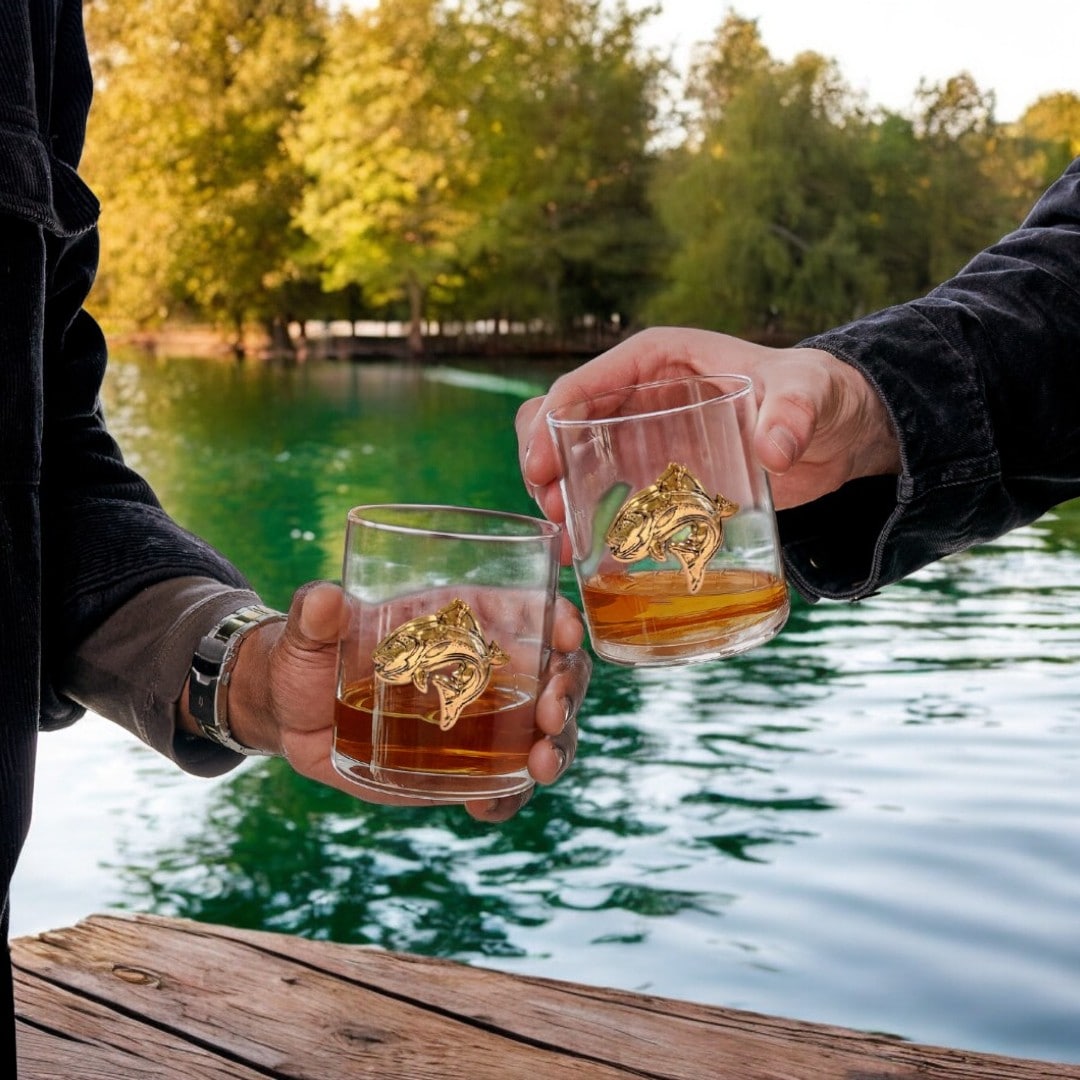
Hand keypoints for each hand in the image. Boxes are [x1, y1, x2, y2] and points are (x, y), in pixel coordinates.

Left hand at [227, 582, 587, 821]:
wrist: (294, 714)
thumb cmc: (308, 657)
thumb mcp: (308, 634)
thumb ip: (315, 618)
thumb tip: (322, 600)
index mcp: (462, 618)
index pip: (529, 610)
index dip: (559, 618)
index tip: (564, 634)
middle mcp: (485, 666)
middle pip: (553, 673)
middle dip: (567, 691)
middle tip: (551, 715)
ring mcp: (481, 718)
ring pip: (545, 730)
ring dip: (557, 747)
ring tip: (540, 767)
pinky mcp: (464, 763)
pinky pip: (505, 782)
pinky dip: (507, 797)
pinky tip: (487, 808)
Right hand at [516, 327, 900, 530]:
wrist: (836, 434)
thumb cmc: (819, 395)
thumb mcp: (808, 395)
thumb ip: (793, 414)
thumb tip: (773, 450)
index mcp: (656, 359)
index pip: (584, 384)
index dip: (550, 423)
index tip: (542, 468)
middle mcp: (638, 394)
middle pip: (562, 422)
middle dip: (543, 463)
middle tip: (553, 511)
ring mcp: (642, 436)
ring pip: (573, 459)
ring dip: (558, 495)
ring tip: (565, 541)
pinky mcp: (655, 474)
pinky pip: (605, 492)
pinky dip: (589, 520)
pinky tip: (587, 556)